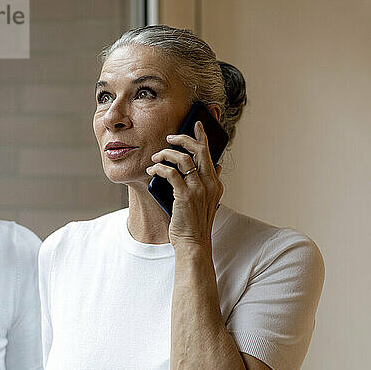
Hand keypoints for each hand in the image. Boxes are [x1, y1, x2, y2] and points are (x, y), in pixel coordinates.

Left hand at [146, 121, 222, 252]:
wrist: (193, 244)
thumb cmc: (195, 223)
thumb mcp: (208, 201)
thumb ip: (210, 183)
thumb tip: (217, 165)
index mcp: (215, 184)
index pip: (210, 154)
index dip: (202, 137)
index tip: (197, 125)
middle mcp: (210, 184)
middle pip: (199, 150)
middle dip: (183, 139)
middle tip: (170, 137)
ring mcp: (198, 189)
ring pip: (183, 159)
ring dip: (166, 154)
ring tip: (156, 157)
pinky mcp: (185, 196)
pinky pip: (171, 173)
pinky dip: (160, 167)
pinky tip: (153, 169)